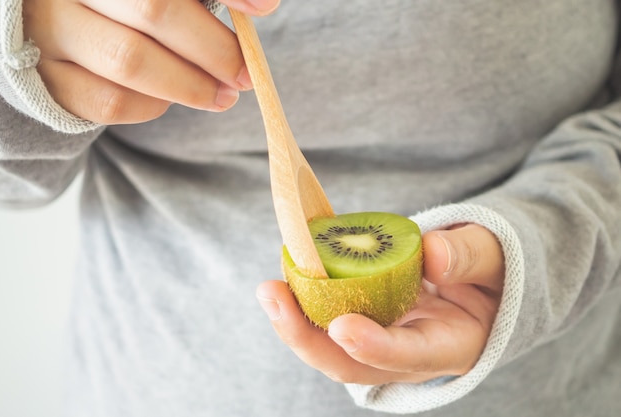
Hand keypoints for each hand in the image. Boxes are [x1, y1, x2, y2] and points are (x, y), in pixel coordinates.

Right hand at [22, 0, 280, 123]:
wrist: (54, 34)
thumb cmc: (121, 9)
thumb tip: (263, 5)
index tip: (265, 8)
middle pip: (154, 9)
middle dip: (214, 49)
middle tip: (245, 74)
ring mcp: (47, 28)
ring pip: (130, 59)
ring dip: (190, 85)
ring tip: (222, 96)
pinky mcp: (44, 77)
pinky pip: (108, 100)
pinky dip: (151, 106)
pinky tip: (169, 99)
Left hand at [257, 223, 503, 384]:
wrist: (481, 279)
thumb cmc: (491, 268)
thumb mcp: (495, 255)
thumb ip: (470, 255)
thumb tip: (433, 255)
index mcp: (451, 345)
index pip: (410, 356)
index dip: (375, 348)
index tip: (343, 327)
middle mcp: (409, 354)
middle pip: (352, 366)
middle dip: (308, 340)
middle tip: (275, 298)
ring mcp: (384, 340)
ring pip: (332, 350)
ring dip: (296, 324)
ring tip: (269, 291)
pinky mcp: (367, 320)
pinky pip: (330, 319)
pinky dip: (305, 303)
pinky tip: (286, 276)